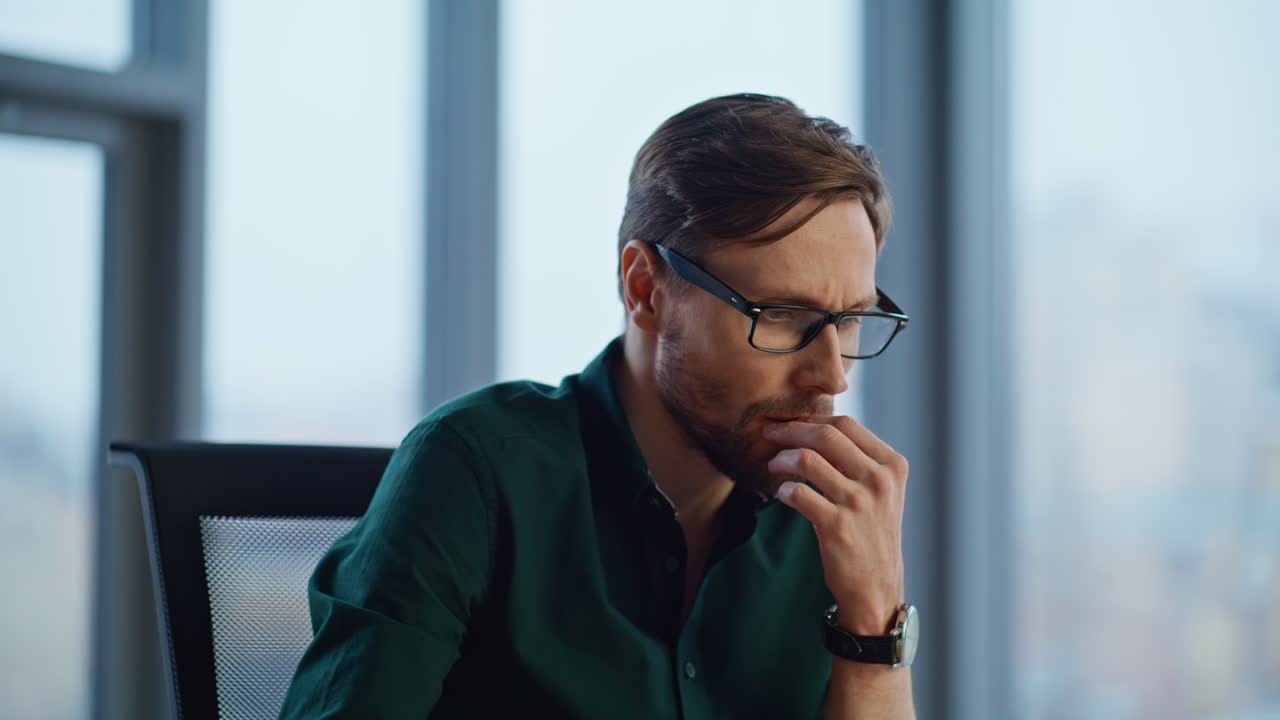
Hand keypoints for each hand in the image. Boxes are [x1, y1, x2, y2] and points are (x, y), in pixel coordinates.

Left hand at [764, 415, 907, 634]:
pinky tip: (782, 494)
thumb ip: (857, 460)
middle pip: (826, 434)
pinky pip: (798, 493)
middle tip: (769, 433)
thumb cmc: (871, 533)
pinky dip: (783, 490)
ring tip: (774, 466)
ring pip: (807, 459)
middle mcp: (879, 480)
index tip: (789, 422)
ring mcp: (859, 503)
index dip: (811, 418)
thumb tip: (813, 427)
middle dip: (790, 429)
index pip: (846, 424)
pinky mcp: (837, 526)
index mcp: (892, 465)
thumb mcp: (880, 492)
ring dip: (782, 459)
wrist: (876, 586)